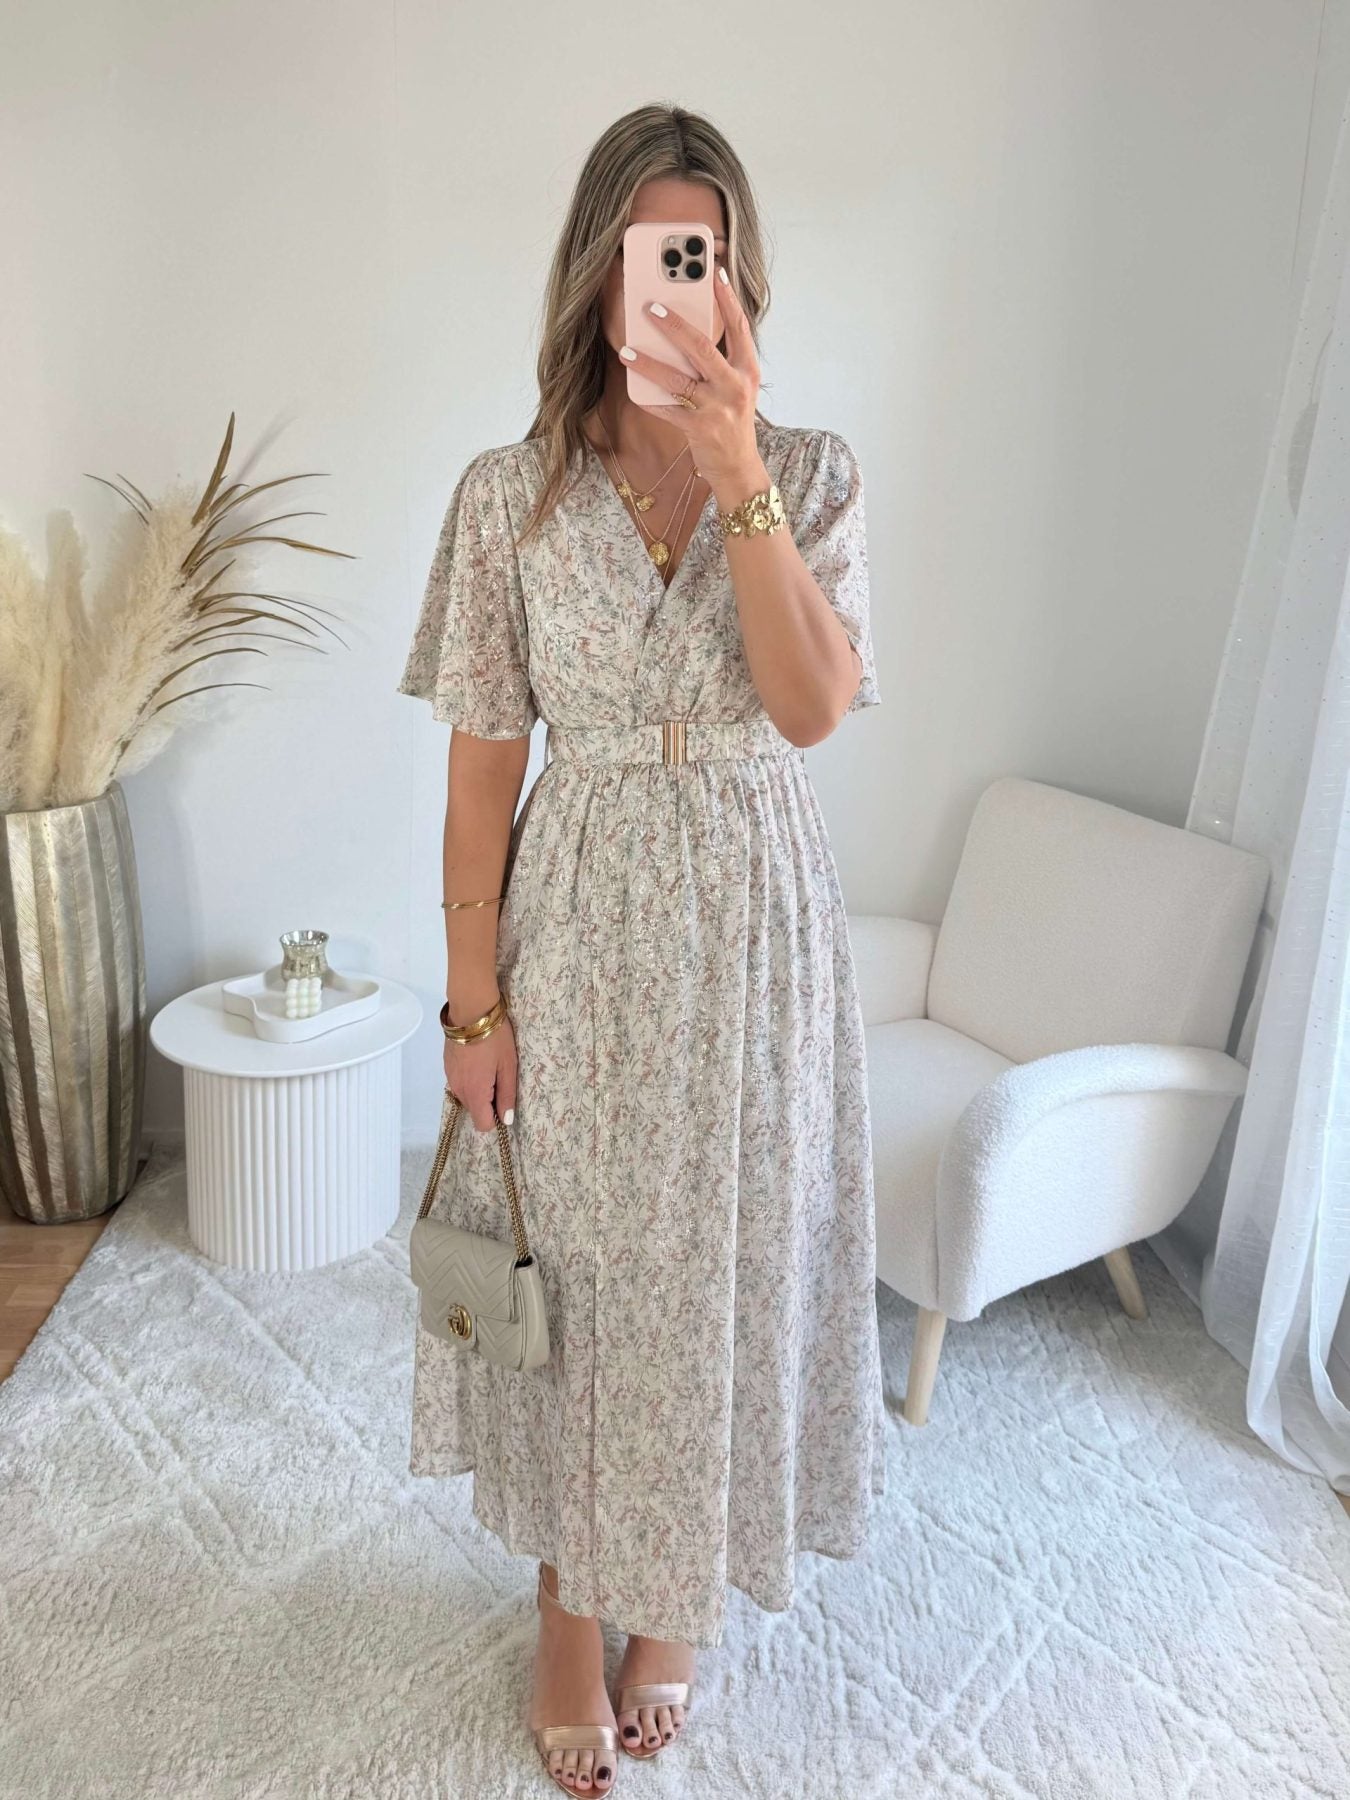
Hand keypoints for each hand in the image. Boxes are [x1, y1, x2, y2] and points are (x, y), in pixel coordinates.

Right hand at [444, 1016, 517, 1132]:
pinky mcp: (447, 1066)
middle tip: (499, 1076)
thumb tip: (505, 1120)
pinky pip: (460, 1082)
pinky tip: (477, 1059)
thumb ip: (506, 1096)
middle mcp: (459, 1090)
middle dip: (487, 1101)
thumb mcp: (508, 1066)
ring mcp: (450, 1078)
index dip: (495, 1118)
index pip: (482, 1125)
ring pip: (467, 1096)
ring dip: (479, 1089)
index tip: (503, 1100)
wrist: (470, 1010)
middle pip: (474, 1110)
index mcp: (475, 1093)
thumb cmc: (495, 1038)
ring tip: (489, 1065)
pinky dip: (470, 1077)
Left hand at [621, 270, 761, 488]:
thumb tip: (686, 330)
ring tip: (626, 350)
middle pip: (702, 348)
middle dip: (674, 325)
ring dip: (649, 363)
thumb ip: (721, 359)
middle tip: (650, 307)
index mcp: (748, 370)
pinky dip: (649, 398)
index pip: (739, 326)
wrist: (738, 466)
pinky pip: (667, 409)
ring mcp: (717, 409)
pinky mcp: (699, 429)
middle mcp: (735, 386)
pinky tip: (633, 386)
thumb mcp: (737, 385)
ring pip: (678, 380)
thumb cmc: (732, 419)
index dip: (727, 298)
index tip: (715, 272)